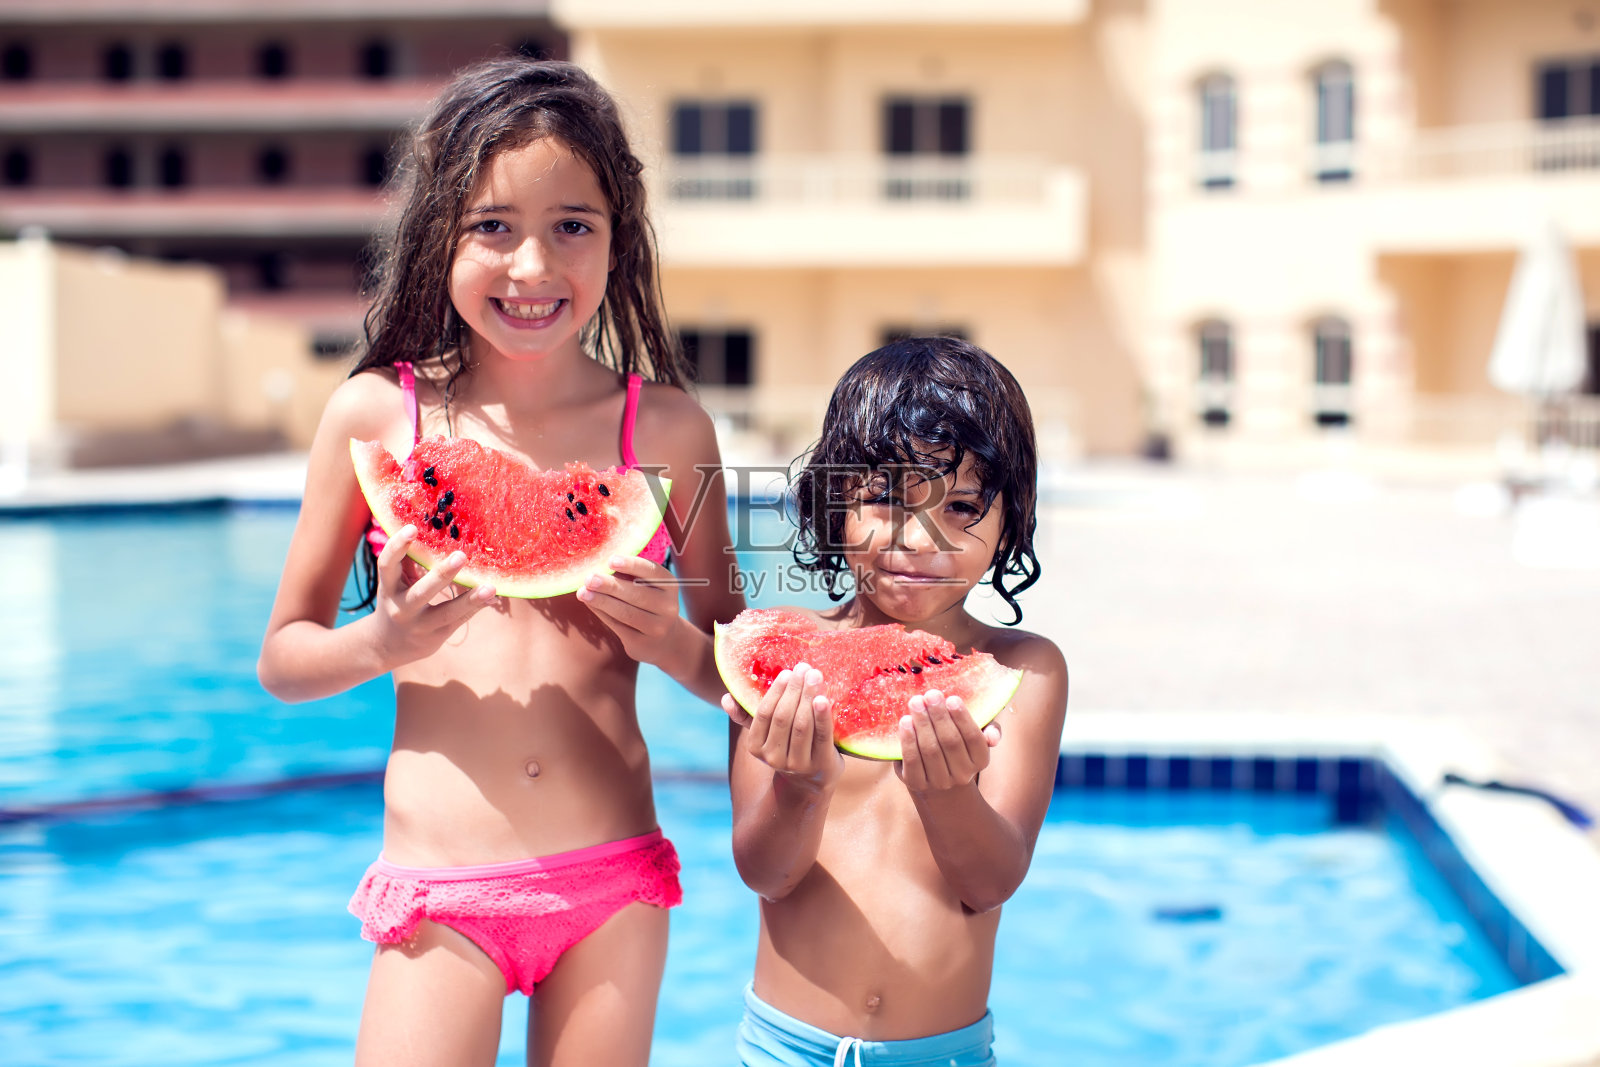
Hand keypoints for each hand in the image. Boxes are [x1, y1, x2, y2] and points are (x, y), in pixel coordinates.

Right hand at [371, 524, 498, 666]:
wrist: (385, 646)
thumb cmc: (397, 601)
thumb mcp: (395, 582)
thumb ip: (408, 560)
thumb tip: (428, 526)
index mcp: (389, 588)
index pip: (387, 565)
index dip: (397, 546)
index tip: (413, 527)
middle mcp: (402, 608)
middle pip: (421, 592)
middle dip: (441, 575)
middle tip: (461, 556)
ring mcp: (420, 625)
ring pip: (446, 613)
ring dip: (470, 600)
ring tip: (490, 588)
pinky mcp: (437, 637)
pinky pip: (459, 620)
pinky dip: (476, 607)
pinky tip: (492, 596)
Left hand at [577, 555, 682, 664]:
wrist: (664, 640)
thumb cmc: (648, 604)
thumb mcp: (647, 587)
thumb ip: (629, 576)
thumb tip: (599, 566)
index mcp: (669, 586)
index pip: (652, 572)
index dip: (632, 565)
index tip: (610, 560)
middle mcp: (668, 607)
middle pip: (637, 594)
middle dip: (610, 586)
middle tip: (589, 578)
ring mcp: (657, 627)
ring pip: (626, 613)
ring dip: (602, 601)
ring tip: (582, 592)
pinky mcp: (642, 643)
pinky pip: (618, 627)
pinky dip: (602, 613)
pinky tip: (589, 604)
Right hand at [723, 663, 841, 793]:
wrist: (811, 780)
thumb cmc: (786, 746)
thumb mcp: (764, 735)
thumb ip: (746, 716)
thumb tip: (725, 698)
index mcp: (756, 748)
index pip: (765, 715)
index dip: (776, 692)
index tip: (787, 673)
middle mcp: (775, 758)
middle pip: (783, 718)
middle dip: (794, 690)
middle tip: (804, 668)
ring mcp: (798, 764)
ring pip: (801, 725)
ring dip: (808, 697)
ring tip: (815, 676)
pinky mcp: (821, 764)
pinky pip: (821, 736)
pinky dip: (822, 716)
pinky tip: (823, 698)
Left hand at [896, 689, 1002, 794]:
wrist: (941, 785)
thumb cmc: (959, 748)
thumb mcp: (976, 739)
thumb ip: (989, 729)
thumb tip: (993, 735)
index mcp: (980, 760)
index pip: (973, 738)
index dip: (962, 718)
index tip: (952, 698)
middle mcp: (962, 775)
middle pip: (950, 742)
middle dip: (939, 716)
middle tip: (930, 694)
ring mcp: (940, 782)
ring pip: (930, 750)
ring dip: (922, 723)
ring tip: (916, 702)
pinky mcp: (917, 783)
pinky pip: (912, 761)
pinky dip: (908, 740)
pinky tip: (905, 721)